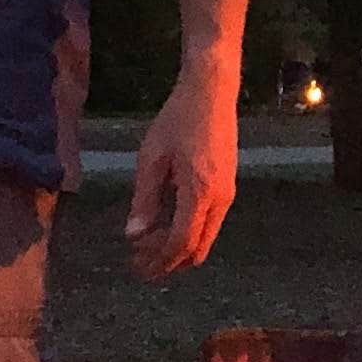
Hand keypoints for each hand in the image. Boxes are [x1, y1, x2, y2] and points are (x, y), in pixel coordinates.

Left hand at [124, 78, 237, 280]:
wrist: (211, 93)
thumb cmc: (178, 120)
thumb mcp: (152, 158)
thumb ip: (144, 199)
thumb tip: (134, 235)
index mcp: (199, 192)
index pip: (181, 243)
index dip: (159, 261)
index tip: (139, 269)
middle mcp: (220, 199)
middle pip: (197, 249)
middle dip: (169, 261)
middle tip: (141, 263)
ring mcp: (228, 194)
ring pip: (205, 238)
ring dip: (178, 247)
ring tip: (148, 245)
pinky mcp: (228, 186)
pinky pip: (209, 223)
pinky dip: (188, 232)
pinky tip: (165, 223)